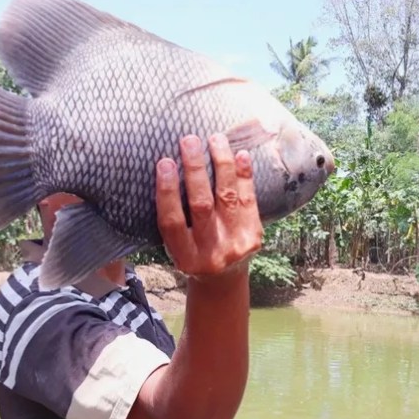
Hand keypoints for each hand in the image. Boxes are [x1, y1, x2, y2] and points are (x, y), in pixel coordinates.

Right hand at [156, 134, 262, 278]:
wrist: (224, 279)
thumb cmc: (193, 253)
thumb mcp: (177, 245)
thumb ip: (173, 217)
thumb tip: (167, 169)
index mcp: (185, 256)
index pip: (173, 221)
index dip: (167, 191)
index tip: (164, 162)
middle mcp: (211, 252)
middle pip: (201, 205)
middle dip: (195, 169)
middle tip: (189, 140)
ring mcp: (236, 244)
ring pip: (227, 197)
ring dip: (222, 164)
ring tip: (215, 139)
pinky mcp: (254, 235)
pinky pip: (249, 199)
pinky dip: (244, 175)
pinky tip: (241, 155)